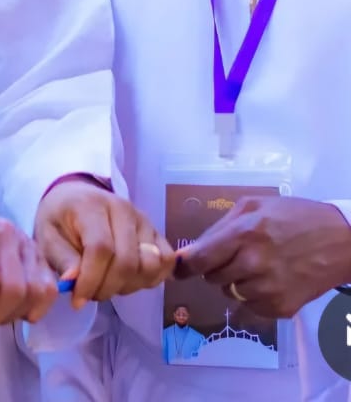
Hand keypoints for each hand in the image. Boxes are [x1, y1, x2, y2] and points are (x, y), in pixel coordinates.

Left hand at [35, 176, 174, 308]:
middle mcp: (122, 209)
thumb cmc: (60, 219)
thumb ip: (60, 258)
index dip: (91, 280)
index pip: (101, 248)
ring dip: (130, 285)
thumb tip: (73, 282)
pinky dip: (151, 279)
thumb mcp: (47, 236)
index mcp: (91, 206)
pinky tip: (128, 280)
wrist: (75, 197)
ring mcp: (144, 220)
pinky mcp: (156, 232)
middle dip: (108, 287)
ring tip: (108, 284)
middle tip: (91, 294)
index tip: (77, 299)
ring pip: (151, 264)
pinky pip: (166, 262)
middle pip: (128, 261)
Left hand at [175, 196, 350, 317]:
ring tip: (259, 266)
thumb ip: (219, 227)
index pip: (199, 260)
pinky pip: (251, 306)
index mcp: (243, 234)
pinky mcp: (282, 307)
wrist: (343, 240)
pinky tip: (271, 280)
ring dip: (237, 282)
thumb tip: (191, 249)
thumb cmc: (295, 216)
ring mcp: (268, 289)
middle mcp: (253, 264)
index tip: (178, 269)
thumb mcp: (254, 206)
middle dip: (217, 269)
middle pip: (212, 278)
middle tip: (235, 257)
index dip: (184, 266)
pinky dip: (255, 296)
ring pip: (231, 293)